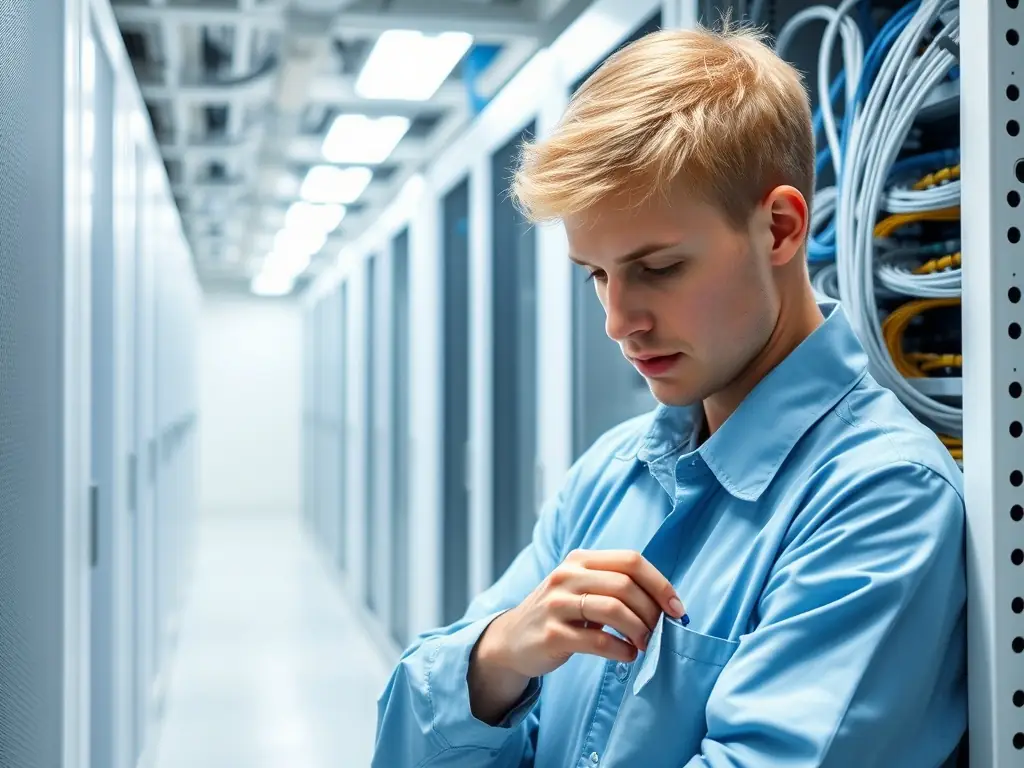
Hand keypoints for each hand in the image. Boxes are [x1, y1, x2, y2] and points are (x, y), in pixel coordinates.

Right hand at [475, 549, 684, 681]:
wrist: (512, 640)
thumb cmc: (560, 613)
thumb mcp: (581, 588)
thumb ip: (615, 587)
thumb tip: (666, 605)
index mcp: (579, 560)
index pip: (630, 560)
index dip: (660, 583)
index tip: (677, 608)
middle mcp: (566, 576)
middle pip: (625, 585)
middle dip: (652, 611)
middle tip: (660, 632)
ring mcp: (556, 604)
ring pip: (614, 609)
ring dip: (640, 630)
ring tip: (646, 644)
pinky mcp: (552, 635)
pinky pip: (598, 641)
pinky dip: (622, 650)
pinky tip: (628, 655)